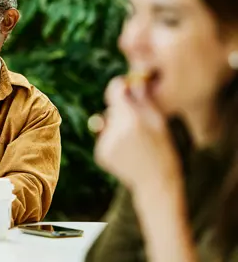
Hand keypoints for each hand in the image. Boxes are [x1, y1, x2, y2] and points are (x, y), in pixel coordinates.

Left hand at [94, 77, 181, 192]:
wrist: (156, 182)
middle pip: (111, 108)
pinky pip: (104, 138)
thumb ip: (143, 99)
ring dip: (117, 127)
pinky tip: (127, 152)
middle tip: (139, 125)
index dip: (119, 87)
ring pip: (107, 124)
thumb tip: (133, 80)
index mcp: (132, 119)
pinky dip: (113, 141)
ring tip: (135, 142)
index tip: (125, 87)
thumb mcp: (159, 122)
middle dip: (122, 111)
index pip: (115, 91)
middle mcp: (115, 129)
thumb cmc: (163, 149)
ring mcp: (105, 143)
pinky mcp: (100, 153)